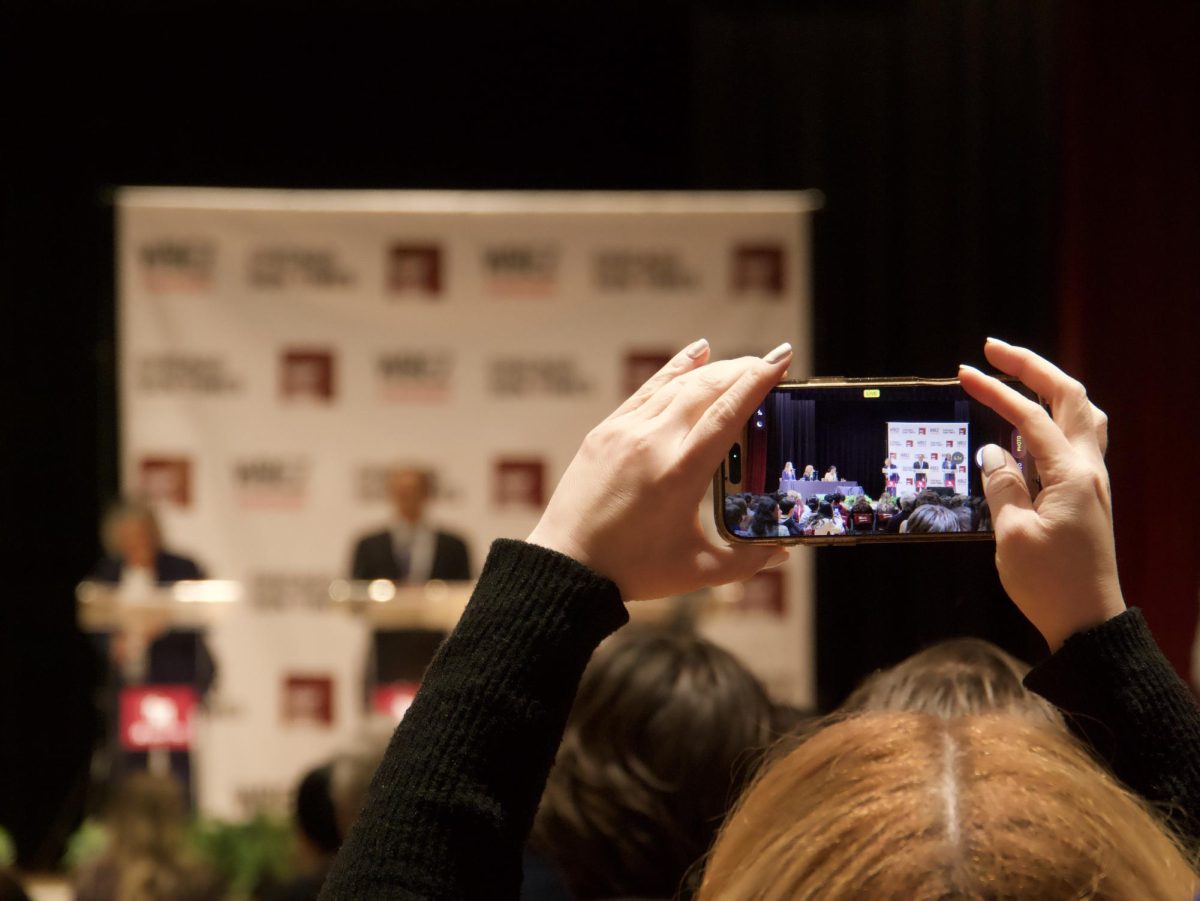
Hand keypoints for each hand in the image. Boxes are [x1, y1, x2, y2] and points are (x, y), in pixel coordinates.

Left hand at [527, 339, 791, 599]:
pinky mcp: (605, 432)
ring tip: (739, 364)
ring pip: (676, 385)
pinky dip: (674, 370)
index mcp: (680, 473)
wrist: (566, 567)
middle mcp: (652, 442)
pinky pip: (646, 390)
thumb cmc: (633, 570)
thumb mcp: (699, 570)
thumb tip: (782, 551)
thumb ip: (747, 560)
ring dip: (712, 369)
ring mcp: (625, 432)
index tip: (780, 357)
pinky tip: (695, 353)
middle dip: (740, 370)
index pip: (727, 413)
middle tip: (767, 363)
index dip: (757, 381)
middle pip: (704, 388)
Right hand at [958, 338, 1123, 649]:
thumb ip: (1001, 485)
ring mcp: (1092, 483)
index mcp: (1071, 475)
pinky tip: (1029, 427)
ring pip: (1082, 416)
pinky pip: (1076, 441)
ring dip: (1051, 388)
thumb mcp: (1012, 535)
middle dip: (1032, 367)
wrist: (1088, 623)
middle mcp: (1088, 470)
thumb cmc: (1049, 584)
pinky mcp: (1088, 497)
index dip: (998, 390)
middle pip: (1070, 398)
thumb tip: (993, 452)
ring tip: (1018, 377)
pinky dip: (1054, 419)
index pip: (1030, 417)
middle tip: (995, 350)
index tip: (965, 372)